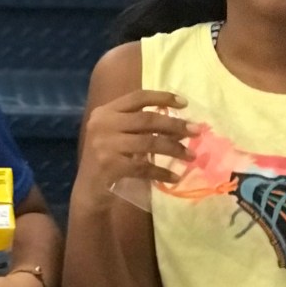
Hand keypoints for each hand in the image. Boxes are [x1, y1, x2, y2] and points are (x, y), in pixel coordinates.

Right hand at [75, 89, 194, 202]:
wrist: (89, 189)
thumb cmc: (109, 158)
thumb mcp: (120, 136)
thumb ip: (142, 127)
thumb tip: (181, 125)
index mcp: (105, 111)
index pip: (137, 97)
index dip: (162, 97)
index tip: (185, 104)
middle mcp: (103, 124)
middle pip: (147, 119)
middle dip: (175, 125)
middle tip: (196, 131)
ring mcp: (105, 145)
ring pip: (149, 142)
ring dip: (174, 149)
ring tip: (191, 155)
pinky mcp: (110, 166)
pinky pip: (144, 167)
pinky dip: (162, 172)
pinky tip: (175, 176)